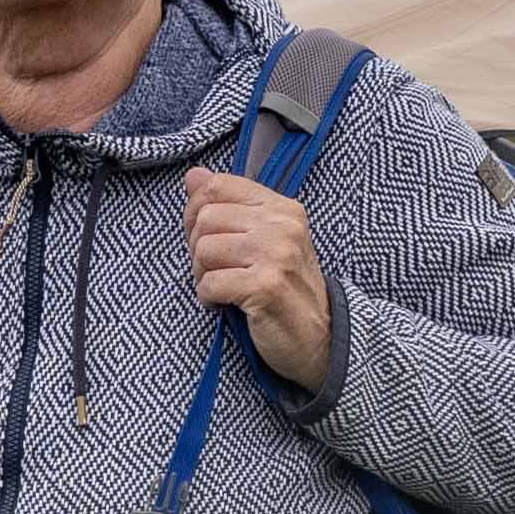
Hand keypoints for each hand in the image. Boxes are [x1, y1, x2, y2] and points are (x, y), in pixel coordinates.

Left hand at [182, 169, 334, 389]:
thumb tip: (193, 175)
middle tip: (216, 271)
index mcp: (282, 209)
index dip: (196, 211)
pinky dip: (208, 298)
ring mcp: (276, 255)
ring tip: (223, 288)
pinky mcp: (266, 286)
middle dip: (197, 249)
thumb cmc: (288, 290)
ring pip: (204, 249)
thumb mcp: (265, 241)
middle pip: (205, 218)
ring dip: (202, 275)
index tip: (205, 237)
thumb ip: (230, 206)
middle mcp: (282, 226)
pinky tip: (225, 304)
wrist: (321, 339)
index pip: (218, 186)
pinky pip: (209, 283)